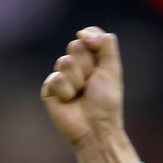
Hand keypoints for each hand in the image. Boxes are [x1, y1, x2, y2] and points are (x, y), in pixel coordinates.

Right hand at [40, 27, 124, 147]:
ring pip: (65, 62)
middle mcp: (77, 66)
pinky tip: (70, 101)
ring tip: (81, 94)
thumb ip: (106, 46)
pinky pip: (56, 78)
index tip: (93, 45)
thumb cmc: (106, 103)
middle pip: (76, 46)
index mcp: (94, 60)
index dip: (90, 37)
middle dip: (87, 65)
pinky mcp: (50, 89)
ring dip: (78, 80)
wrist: (96, 128)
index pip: (88, 35)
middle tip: (92, 83)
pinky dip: (66, 90)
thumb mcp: (112, 70)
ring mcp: (62, 76)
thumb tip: (83, 33)